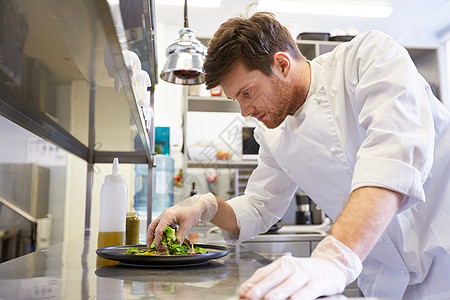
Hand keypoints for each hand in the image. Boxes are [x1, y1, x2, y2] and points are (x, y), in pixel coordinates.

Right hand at [146, 193, 217, 246]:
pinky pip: (161, 226)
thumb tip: (176, 245)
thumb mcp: (187, 225)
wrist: (197, 205)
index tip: (159, 246)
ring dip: (154, 235)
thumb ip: (180, 235)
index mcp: (168, 215)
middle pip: (152, 226)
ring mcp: (165, 216)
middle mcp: (164, 215)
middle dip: (150, 237)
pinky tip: (163, 239)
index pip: (159, 229)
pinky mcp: (168, 218)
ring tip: (155, 244)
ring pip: (155, 226)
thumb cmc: (192, 211)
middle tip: (150, 247)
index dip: (158, 239)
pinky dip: (160, 233)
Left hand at [238, 235, 361, 299]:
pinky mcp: (319, 283)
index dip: (252, 284)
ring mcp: (305, 274)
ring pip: (289, 284)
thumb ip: (269, 280)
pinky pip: (308, 290)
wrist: (332, 265)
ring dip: (277, 293)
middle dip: (261, 289)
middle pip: (274, 278)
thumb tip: (249, 291)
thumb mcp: (287, 272)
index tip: (243, 293)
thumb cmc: (307, 271)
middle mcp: (293, 267)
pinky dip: (301, 296)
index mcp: (282, 264)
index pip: (263, 273)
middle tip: (251, 297)